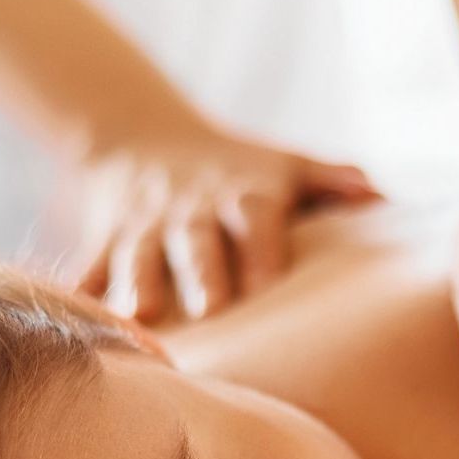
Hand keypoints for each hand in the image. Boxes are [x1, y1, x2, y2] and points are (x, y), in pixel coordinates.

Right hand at [73, 123, 379, 323]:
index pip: (255, 217)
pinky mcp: (104, 241)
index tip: (267, 284)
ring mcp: (144, 226)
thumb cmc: (236, 166)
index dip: (261, 247)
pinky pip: (90, 270)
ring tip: (141, 319)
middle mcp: (192, 210)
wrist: (140, 132)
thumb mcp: (284, 163)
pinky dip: (81, 296)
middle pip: (196, 240)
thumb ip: (332, 180)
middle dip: (201, 270)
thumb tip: (381, 196)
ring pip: (138, 255)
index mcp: (243, 194)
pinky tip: (76, 326)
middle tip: (212, 309)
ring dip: (139, 285)